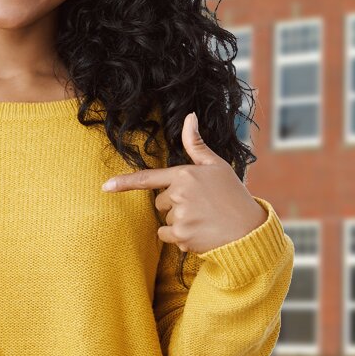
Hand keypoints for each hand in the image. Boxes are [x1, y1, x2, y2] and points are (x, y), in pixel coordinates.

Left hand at [100, 112, 266, 253]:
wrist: (249, 230)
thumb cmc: (234, 195)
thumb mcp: (217, 166)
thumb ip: (196, 145)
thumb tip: (189, 117)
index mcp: (185, 175)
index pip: (149, 179)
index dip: (125, 183)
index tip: (105, 187)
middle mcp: (179, 194)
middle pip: (160, 202)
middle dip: (174, 205)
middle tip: (201, 207)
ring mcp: (180, 216)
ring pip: (165, 220)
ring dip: (179, 222)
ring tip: (204, 221)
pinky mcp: (181, 236)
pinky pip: (167, 236)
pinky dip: (179, 238)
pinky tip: (199, 234)